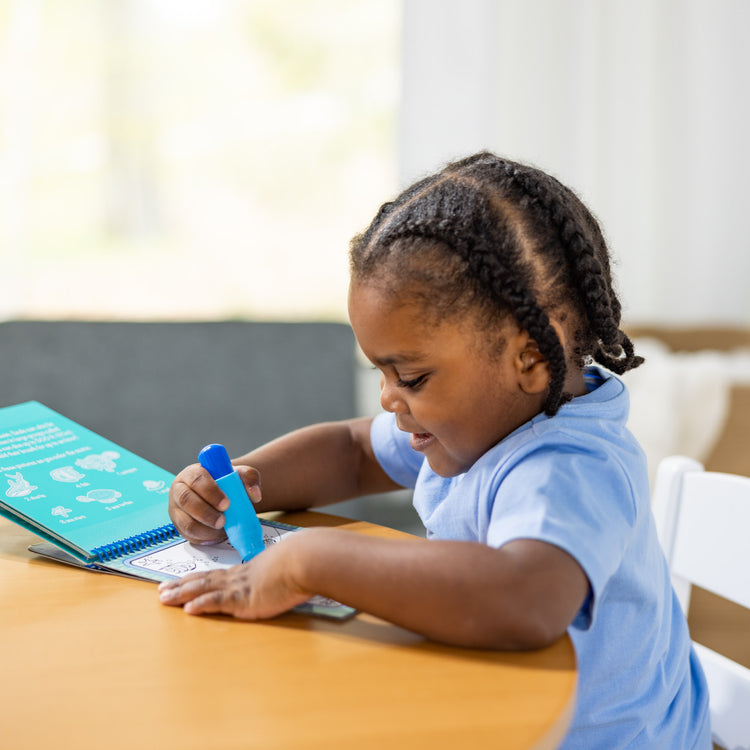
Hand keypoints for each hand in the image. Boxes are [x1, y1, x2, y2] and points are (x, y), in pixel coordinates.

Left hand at [158, 532, 311, 618]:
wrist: (305, 559)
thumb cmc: (300, 562)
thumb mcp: (285, 568)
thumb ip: (278, 575)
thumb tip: (283, 577)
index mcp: (247, 572)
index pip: (216, 575)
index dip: (196, 578)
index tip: (180, 581)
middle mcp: (239, 578)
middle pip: (203, 581)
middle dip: (180, 586)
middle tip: (161, 590)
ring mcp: (240, 588)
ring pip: (203, 590)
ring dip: (182, 594)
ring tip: (164, 599)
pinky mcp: (245, 598)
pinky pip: (218, 602)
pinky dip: (202, 604)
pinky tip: (188, 609)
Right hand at [168, 462, 261, 544]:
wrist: (222, 494)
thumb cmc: (227, 482)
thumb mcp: (239, 475)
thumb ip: (250, 478)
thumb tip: (255, 494)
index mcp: (192, 473)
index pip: (197, 479)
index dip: (210, 492)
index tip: (227, 503)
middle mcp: (180, 490)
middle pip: (186, 500)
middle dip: (206, 513)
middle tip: (223, 521)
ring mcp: (177, 510)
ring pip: (186, 522)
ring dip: (205, 529)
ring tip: (223, 529)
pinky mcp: (180, 526)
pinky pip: (189, 535)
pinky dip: (205, 538)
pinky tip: (217, 535)